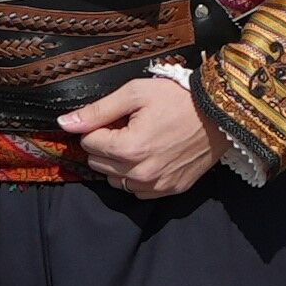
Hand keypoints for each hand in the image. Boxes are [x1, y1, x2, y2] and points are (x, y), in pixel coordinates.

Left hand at [58, 74, 224, 197]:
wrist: (220, 113)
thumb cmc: (177, 98)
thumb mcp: (135, 93)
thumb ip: (98, 110)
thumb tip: (64, 123)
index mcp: (128, 148)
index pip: (89, 143)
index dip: (99, 126)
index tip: (117, 117)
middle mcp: (140, 173)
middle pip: (99, 164)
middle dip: (106, 145)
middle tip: (129, 127)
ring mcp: (157, 185)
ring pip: (116, 181)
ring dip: (118, 163)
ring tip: (139, 141)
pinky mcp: (171, 190)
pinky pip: (138, 191)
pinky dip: (137, 176)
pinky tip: (151, 156)